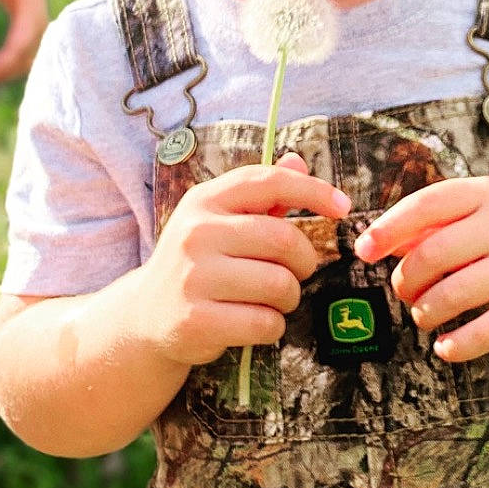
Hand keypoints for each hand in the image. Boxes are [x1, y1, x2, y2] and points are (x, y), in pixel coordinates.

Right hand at [140, 155, 350, 369]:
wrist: (145, 315)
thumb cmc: (198, 263)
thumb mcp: (218, 221)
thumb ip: (260, 195)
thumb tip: (297, 160)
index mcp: (204, 201)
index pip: (269, 182)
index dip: (314, 191)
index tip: (343, 208)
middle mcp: (195, 233)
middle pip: (284, 240)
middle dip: (304, 261)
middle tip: (295, 273)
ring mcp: (193, 277)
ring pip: (280, 285)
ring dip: (288, 298)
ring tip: (269, 300)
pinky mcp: (196, 321)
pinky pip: (265, 323)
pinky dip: (272, 327)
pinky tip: (253, 322)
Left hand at [354, 178, 488, 362]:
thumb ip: (442, 220)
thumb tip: (380, 241)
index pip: (426, 205)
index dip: (388, 229)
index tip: (364, 251)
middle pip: (432, 254)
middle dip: (407, 279)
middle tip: (405, 292)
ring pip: (454, 294)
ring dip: (426, 312)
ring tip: (424, 316)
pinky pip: (488, 331)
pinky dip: (458, 345)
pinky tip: (445, 348)